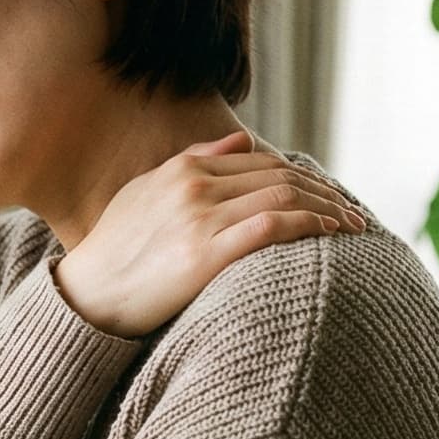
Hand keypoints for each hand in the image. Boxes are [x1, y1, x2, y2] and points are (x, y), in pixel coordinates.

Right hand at [54, 127, 366, 336]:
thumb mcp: (145, 192)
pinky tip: (331, 234)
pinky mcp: (205, 254)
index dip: (303, 176)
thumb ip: (193, 162)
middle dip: (324, 192)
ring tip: (353, 226)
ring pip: (284, 198)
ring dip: (327, 209)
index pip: (261, 162)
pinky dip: (309, 225)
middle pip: (280, 177)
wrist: (85, 297)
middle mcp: (194, 187)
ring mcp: (200, 219)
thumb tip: (242, 140)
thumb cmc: (113, 252)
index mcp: (183, 170)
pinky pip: (273, 227)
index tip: (328, 194)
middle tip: (353, 212)